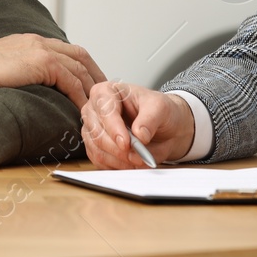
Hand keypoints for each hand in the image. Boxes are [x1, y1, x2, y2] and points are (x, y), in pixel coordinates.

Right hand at [0, 33, 105, 111]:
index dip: (82, 65)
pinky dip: (80, 95)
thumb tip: (23, 83)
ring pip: (79, 68)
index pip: (66, 50)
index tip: (90, 80)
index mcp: (32, 41)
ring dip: (91, 87)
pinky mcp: (43, 63)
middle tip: (105, 92)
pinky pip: (71, 80)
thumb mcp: (2, 65)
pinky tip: (83, 109)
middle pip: (80, 55)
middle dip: (95, 73)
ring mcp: (42, 50)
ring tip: (99, 105)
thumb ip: (18, 68)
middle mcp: (40, 42)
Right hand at [80, 81, 194, 167]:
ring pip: (97, 149)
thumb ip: (150, 118)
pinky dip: (116, 165)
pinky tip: (130, 163)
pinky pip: (99, 161)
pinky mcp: (94, 147)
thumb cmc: (158, 111)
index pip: (104, 109)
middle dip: (118, 149)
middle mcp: (94, 109)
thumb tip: (139, 134)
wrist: (164, 127)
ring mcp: (92, 129)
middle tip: (138, 156)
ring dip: (119, 159)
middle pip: (97, 132)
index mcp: (107, 91)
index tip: (126, 143)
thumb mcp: (160, 107)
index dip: (114, 128)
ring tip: (138, 160)